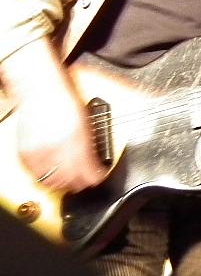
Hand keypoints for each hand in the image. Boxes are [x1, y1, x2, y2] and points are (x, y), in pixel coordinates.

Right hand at [2, 39, 104, 192]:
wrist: (41, 92)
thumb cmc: (65, 103)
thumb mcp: (86, 125)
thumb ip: (89, 148)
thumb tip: (95, 165)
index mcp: (77, 141)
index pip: (89, 173)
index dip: (96, 177)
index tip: (99, 176)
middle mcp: (58, 149)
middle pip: (71, 181)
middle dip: (80, 183)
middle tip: (85, 180)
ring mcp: (40, 153)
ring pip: (53, 182)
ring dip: (63, 183)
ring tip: (69, 178)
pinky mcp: (26, 155)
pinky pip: (37, 175)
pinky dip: (45, 176)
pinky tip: (52, 171)